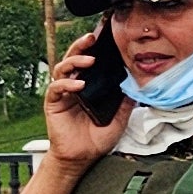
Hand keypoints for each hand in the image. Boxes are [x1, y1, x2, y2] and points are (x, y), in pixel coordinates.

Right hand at [42, 27, 125, 166]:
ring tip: (89, 61)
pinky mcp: (53, 103)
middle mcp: (74, 86)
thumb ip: (126, 102)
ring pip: (63, 69)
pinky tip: (79, 85)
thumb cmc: (97, 137)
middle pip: (74, 59)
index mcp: (89, 86)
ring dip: (75, 61)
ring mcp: (63, 93)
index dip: (95, 49)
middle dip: (81, 46)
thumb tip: (139, 85)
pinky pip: (56, 88)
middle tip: (92, 37)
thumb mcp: (119, 118)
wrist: (83, 157)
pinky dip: (67, 84)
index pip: (90, 62)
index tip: (105, 36)